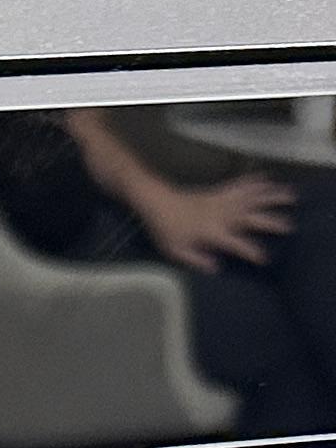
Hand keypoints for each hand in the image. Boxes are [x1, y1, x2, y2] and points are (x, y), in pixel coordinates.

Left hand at [139, 169, 295, 272]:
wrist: (157, 201)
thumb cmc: (165, 229)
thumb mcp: (177, 251)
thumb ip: (197, 260)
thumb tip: (216, 268)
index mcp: (212, 232)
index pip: (237, 244)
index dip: (251, 251)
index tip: (265, 259)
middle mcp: (222, 215)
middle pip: (251, 218)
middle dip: (271, 221)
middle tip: (290, 226)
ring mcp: (222, 201)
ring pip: (252, 197)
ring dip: (271, 195)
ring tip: (290, 194)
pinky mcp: (219, 191)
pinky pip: (240, 185)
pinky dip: (254, 181)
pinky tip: (267, 178)